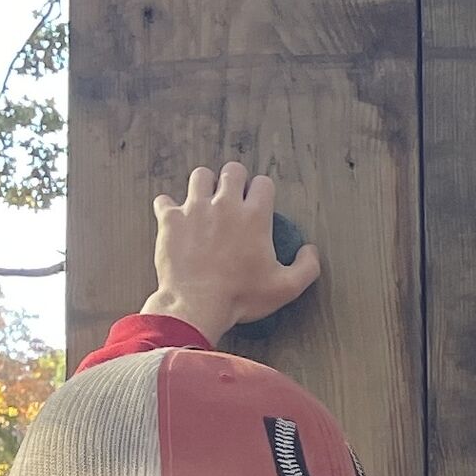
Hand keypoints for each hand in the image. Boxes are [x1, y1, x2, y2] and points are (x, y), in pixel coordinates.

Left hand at [145, 162, 320, 342]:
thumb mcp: (286, 288)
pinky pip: (165, 200)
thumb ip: (307, 267)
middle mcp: (225, 204)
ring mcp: (195, 209)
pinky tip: (174, 218)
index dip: (262, 191)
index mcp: (254, 216)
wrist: (197, 305)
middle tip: (232, 196)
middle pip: (232, 170)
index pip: (263, 183)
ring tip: (205, 200)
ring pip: (200, 176)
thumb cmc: (241, 297)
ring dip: (204, 185)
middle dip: (235, 179)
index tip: (259, 202)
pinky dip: (169, 207)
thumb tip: (310, 250)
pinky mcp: (171, 219)